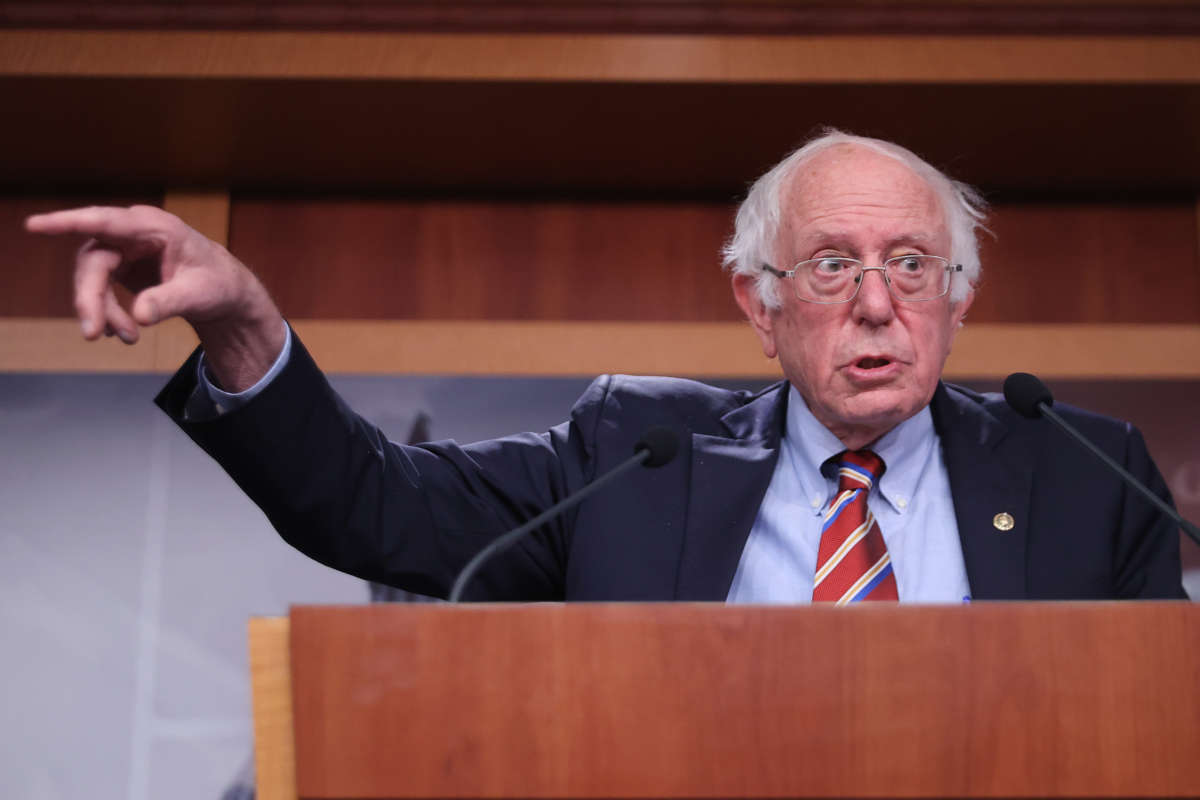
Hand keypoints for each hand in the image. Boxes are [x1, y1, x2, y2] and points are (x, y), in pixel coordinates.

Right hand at [26, 204, 285, 390]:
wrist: (224, 291)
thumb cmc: (218, 284)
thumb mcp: (201, 295)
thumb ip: (170, 302)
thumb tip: (140, 315)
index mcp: (155, 227)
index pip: (105, 222)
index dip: (68, 222)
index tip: (35, 225)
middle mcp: (134, 232)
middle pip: (93, 261)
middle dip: (90, 299)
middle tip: (92, 335)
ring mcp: (124, 248)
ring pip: (92, 277)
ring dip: (101, 310)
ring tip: (128, 338)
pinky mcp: (120, 265)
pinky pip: (99, 288)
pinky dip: (106, 312)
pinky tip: (122, 332)